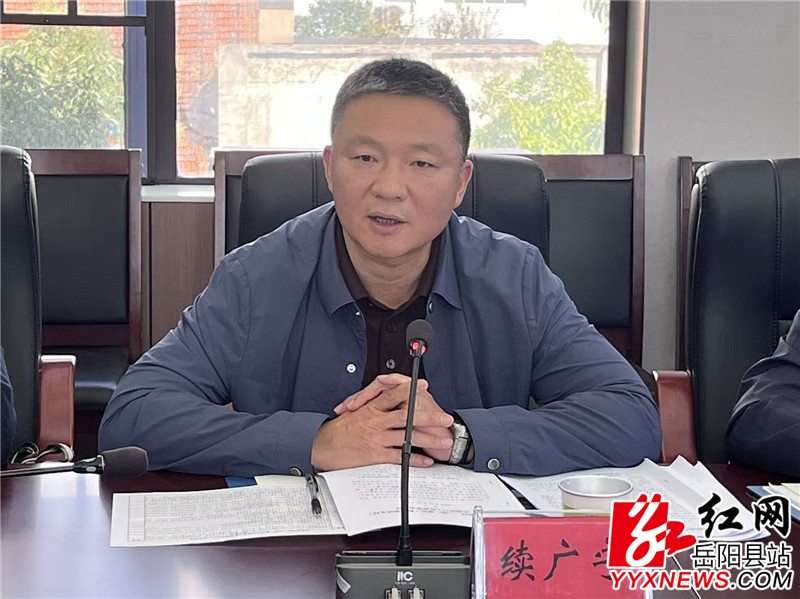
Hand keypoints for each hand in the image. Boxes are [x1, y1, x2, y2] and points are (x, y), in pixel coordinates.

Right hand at [311, 375, 453, 470]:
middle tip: (444, 418)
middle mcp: (376, 421)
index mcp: (371, 409)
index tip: (423, 385)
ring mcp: (376, 438)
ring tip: (442, 441)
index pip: (393, 395)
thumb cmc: (338, 430)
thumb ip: (372, 405)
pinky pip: (398, 456)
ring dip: (428, 439)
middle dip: (429, 417)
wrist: (322, 445)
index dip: (410, 389)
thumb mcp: (354, 412)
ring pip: (407, 437)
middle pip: (407, 416)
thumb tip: (386, 399)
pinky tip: (425, 460)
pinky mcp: (375, 454)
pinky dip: (414, 459)